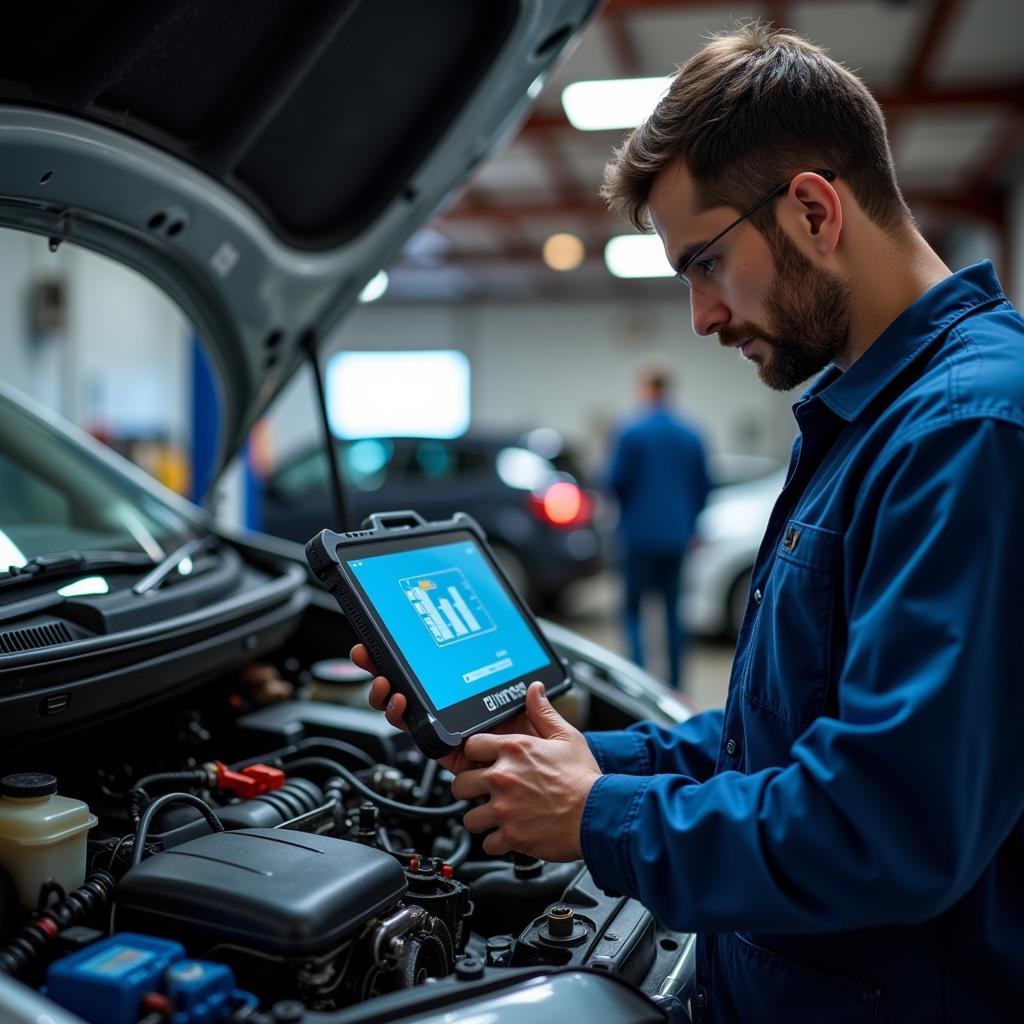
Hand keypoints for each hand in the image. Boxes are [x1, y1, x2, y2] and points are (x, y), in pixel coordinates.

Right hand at [353, 644, 537, 775]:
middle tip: (367, 655)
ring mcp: (442, 727)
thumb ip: (530, 697)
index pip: (433, 667)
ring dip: (387, 694)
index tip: (389, 638)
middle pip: (408, 684)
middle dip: (382, 667)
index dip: (408, 654)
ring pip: (404, 709)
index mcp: (468, 692)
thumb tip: (534, 683)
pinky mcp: (440, 747)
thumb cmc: (533, 748)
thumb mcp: (535, 712)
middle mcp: (449, 708)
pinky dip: (402, 719)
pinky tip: (400, 703)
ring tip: (387, 684)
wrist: (531, 782)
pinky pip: (413, 732)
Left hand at [451, 681, 600, 860]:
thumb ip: (543, 712)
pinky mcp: (511, 835)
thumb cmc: (584, 778)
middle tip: (485, 792)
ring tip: (498, 815)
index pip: (470, 746)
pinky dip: (497, 842)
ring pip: (469, 818)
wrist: (599, 815)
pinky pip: (487, 843)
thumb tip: (533, 690)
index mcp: (514, 750)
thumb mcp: (566, 737)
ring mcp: (504, 808)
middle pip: (460, 785)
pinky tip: (510, 834)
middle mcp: (503, 777)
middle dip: (471, 789)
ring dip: (482, 819)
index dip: (476, 754)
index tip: (482, 761)